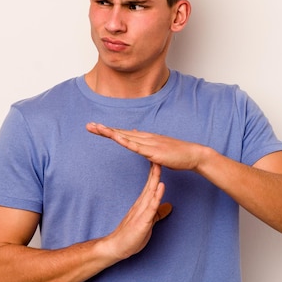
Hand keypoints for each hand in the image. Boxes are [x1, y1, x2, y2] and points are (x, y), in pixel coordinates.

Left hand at [86, 122, 205, 170]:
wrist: (193, 155)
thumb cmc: (176, 154)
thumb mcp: (157, 148)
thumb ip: (144, 143)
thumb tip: (133, 134)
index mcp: (144, 138)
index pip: (122, 133)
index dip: (108, 130)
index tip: (94, 128)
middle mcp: (145, 138)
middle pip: (120, 133)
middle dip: (104, 130)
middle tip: (88, 126)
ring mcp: (149, 143)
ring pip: (126, 137)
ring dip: (111, 133)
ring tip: (97, 129)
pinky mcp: (153, 152)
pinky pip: (136, 147)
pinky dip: (125, 142)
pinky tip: (116, 138)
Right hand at [103, 162, 171, 259]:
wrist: (117, 247)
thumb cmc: (132, 236)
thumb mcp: (149, 222)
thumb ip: (158, 213)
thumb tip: (169, 205)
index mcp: (142, 204)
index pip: (150, 185)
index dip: (155, 172)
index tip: (159, 159)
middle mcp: (141, 204)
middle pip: (150, 184)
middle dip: (155, 169)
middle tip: (158, 153)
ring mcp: (141, 211)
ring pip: (150, 191)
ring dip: (155, 178)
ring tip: (159, 164)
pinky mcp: (143, 220)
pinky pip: (151, 206)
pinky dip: (157, 195)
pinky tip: (161, 187)